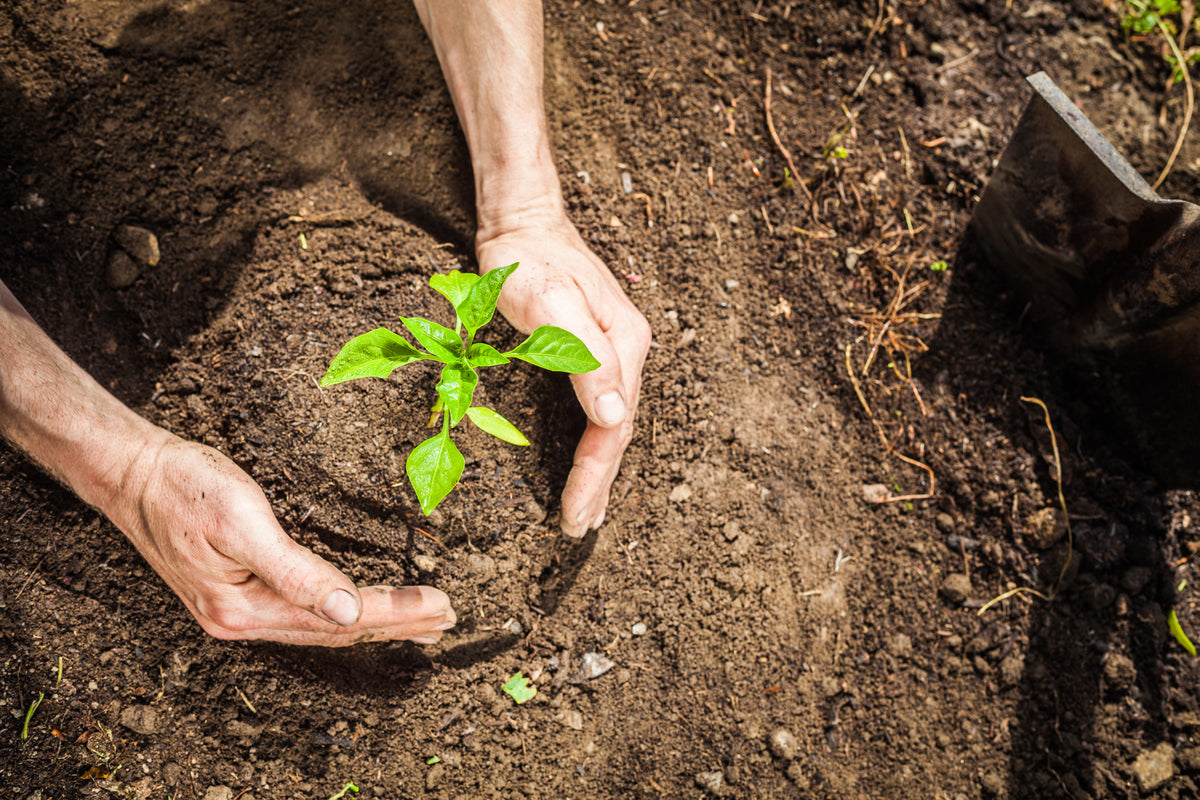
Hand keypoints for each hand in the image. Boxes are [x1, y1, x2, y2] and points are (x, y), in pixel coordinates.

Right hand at [119, 434, 455, 645]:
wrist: (132, 472)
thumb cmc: (183, 487)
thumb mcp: (242, 521)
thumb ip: (295, 571)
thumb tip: (347, 609)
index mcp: (245, 608)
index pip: (341, 619)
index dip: (395, 613)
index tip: (439, 605)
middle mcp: (242, 619)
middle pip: (337, 630)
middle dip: (396, 624)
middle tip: (446, 617)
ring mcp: (238, 610)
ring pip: (323, 626)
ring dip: (375, 623)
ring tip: (420, 622)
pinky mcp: (238, 593)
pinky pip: (303, 614)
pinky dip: (342, 614)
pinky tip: (358, 611)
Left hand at [477, 215, 650, 537]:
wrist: (522, 221)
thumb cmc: (528, 259)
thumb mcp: (551, 304)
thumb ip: (585, 358)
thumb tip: (616, 419)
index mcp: (624, 346)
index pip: (613, 429)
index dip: (593, 477)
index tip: (573, 516)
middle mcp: (627, 351)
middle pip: (618, 433)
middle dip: (598, 485)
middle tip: (576, 529)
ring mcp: (613, 349)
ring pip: (612, 424)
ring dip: (600, 471)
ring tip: (586, 511)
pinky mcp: (592, 348)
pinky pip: (600, 408)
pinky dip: (594, 444)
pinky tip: (587, 461)